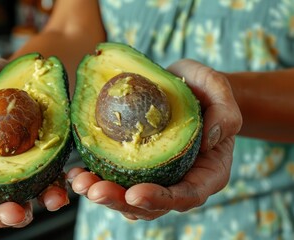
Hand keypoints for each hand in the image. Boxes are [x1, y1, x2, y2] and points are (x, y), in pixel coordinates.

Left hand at [67, 59, 241, 219]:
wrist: (186, 87)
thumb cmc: (205, 90)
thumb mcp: (221, 90)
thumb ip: (225, 113)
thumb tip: (210, 138)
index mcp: (206, 172)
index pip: (186, 195)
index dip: (160, 199)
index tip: (134, 193)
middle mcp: (179, 180)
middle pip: (150, 204)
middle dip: (120, 201)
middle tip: (95, 191)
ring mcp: (155, 175)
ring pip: (128, 197)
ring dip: (102, 193)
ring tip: (80, 181)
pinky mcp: (134, 165)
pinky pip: (114, 177)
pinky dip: (95, 177)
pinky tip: (76, 170)